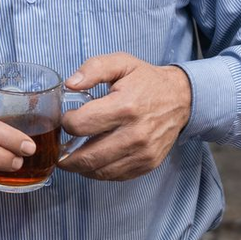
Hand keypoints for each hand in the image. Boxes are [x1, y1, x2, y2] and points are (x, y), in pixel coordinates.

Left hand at [59, 53, 191, 181]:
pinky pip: (115, 176)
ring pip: (99, 172)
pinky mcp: (147, 164)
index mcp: (124, 106)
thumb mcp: (122, 62)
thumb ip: (93, 68)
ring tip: (72, 157)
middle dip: (66, 156)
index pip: (80, 125)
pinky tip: (94, 161)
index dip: (67, 123)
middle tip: (59, 150)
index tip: (68, 119)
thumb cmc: (147, 81)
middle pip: (87, 157)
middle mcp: (134, 134)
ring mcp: (142, 152)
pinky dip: (99, 172)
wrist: (181, 99)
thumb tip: (71, 84)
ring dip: (80, 168)